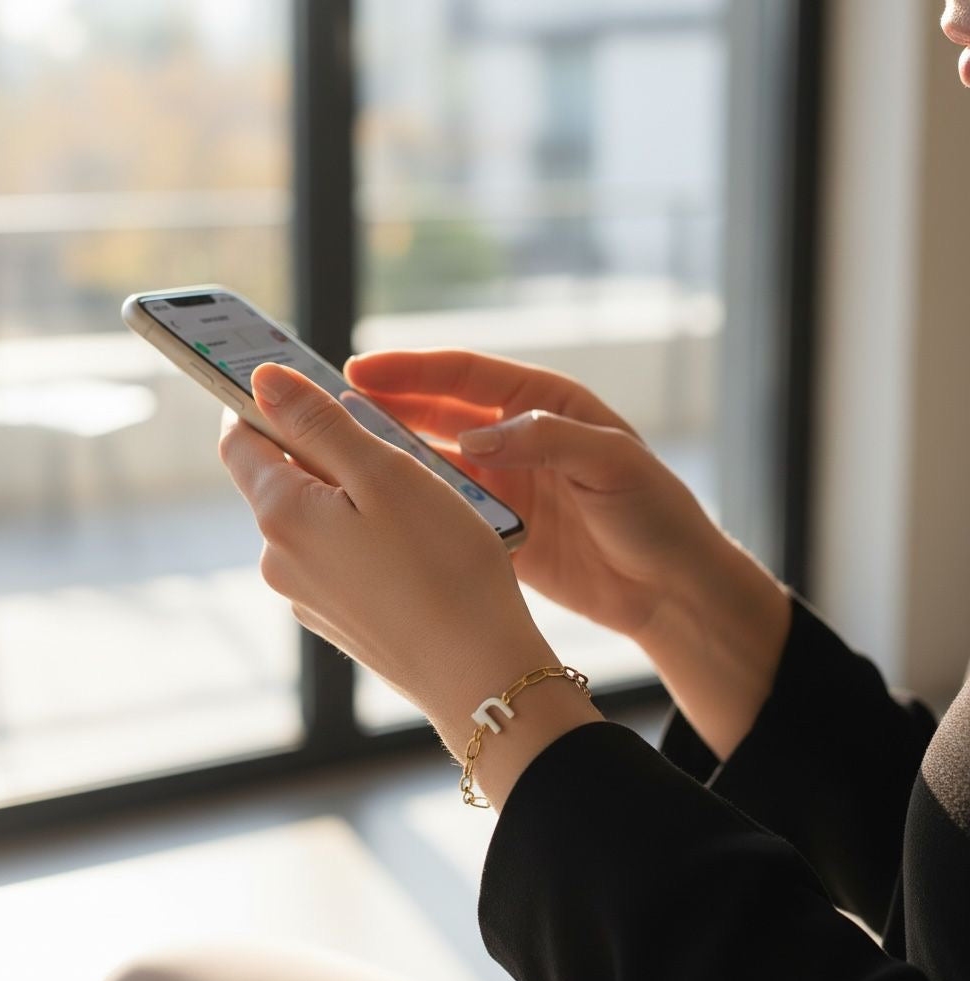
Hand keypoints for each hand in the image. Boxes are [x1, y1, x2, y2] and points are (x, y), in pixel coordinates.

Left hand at [218, 361, 591, 771]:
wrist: (478, 674)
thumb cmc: (443, 565)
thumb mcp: (385, 473)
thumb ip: (319, 423)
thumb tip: (262, 381)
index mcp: (281, 514)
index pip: (240, 440)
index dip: (264, 405)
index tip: (305, 389)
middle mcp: (279, 560)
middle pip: (284, 480)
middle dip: (328, 454)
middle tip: (395, 452)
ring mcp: (307, 598)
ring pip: (319, 521)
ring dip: (355, 500)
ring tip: (421, 509)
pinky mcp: (339, 622)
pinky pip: (341, 560)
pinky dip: (369, 541)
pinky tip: (418, 554)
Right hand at [345, 349, 790, 759]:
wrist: (671, 590)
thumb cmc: (656, 514)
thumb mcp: (612, 464)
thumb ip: (545, 440)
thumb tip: (472, 435)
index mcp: (544, 405)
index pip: (465, 375)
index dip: (411, 371)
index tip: (359, 371)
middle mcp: (516, 438)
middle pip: (437, 412)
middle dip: (385, 406)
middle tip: (328, 408)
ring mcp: (504, 485)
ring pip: (432, 462)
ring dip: (389, 456)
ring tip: (338, 456)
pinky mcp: (497, 529)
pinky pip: (445, 510)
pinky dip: (413, 506)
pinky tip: (376, 509)